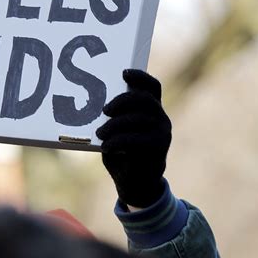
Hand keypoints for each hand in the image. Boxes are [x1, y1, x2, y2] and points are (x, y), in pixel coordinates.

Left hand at [96, 69, 171, 207]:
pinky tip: (108, 146)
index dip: (140, 77)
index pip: (152, 87)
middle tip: (104, 110)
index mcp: (152, 110)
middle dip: (122, 101)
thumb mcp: (116, 131)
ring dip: (115, 125)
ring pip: (139, 119)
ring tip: (100, 134)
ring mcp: (162, 133)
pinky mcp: (158, 149)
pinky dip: (119, 141)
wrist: (135, 183)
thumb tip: (95, 106)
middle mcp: (161, 118)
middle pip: (144, 100)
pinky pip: (137, 139)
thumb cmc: (122, 153)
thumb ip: (114, 117)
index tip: (123, 73)